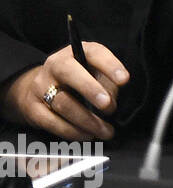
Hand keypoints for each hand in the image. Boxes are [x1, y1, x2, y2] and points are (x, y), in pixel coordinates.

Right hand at [0, 43, 128, 140]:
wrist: (42, 88)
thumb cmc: (78, 78)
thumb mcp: (95, 72)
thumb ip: (107, 82)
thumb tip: (114, 101)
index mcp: (76, 52)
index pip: (93, 53)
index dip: (110, 65)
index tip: (124, 80)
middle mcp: (55, 66)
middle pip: (69, 73)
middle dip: (91, 90)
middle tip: (109, 105)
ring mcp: (41, 86)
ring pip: (63, 103)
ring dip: (87, 120)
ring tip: (106, 130)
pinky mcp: (33, 108)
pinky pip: (52, 122)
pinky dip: (72, 131)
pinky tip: (87, 135)